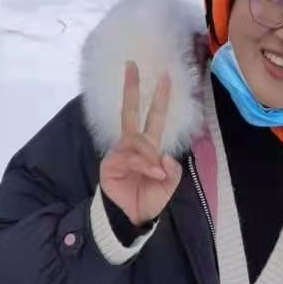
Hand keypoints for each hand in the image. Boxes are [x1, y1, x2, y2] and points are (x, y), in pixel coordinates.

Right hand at [99, 61, 182, 225]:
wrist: (131, 218)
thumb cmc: (147, 199)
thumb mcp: (168, 185)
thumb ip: (172, 170)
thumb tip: (164, 157)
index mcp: (148, 147)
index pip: (154, 118)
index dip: (160, 99)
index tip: (165, 77)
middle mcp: (132, 145)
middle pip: (131, 111)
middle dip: (132, 88)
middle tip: (132, 65)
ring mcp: (119, 153)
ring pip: (138, 141)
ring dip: (150, 157)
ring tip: (157, 175)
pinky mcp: (110, 164)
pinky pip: (131, 158)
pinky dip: (145, 165)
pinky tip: (154, 175)